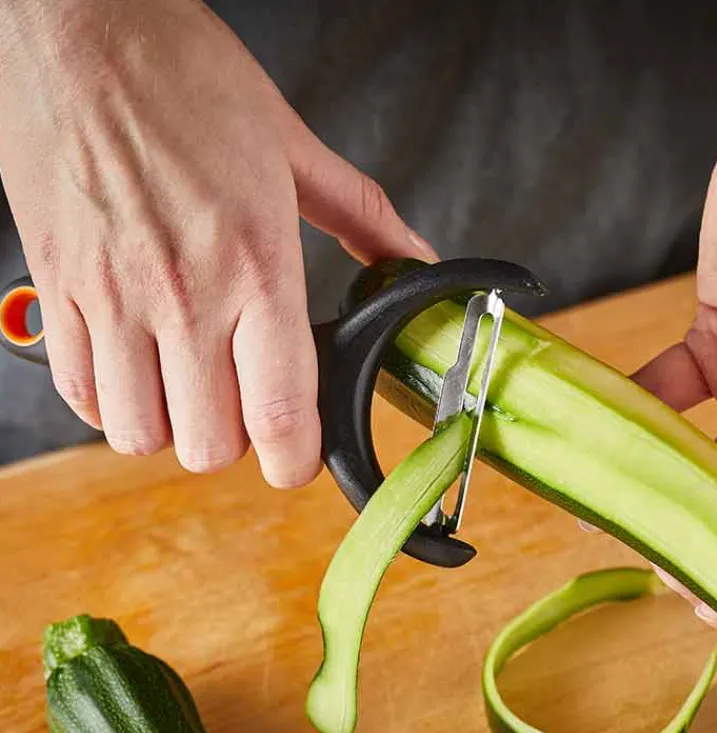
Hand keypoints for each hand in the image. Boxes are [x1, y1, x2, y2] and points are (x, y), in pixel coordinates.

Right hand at [0, 0, 434, 486]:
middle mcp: (183, 294)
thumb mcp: (292, 147)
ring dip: (172, 426)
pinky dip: (112, 400)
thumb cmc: (184, 78)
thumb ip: (362, 217)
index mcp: (255, 264)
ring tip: (188, 385)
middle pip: (208, 446)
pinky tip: (135, 363)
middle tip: (244, 403)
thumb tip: (411, 259)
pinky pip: (80, 393)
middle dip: (235, 441)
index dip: (295, 460)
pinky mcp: (58, 288)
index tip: (299, 456)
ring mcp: (111, 297)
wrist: (77, 26)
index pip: (278, 413)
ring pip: (140, 436)